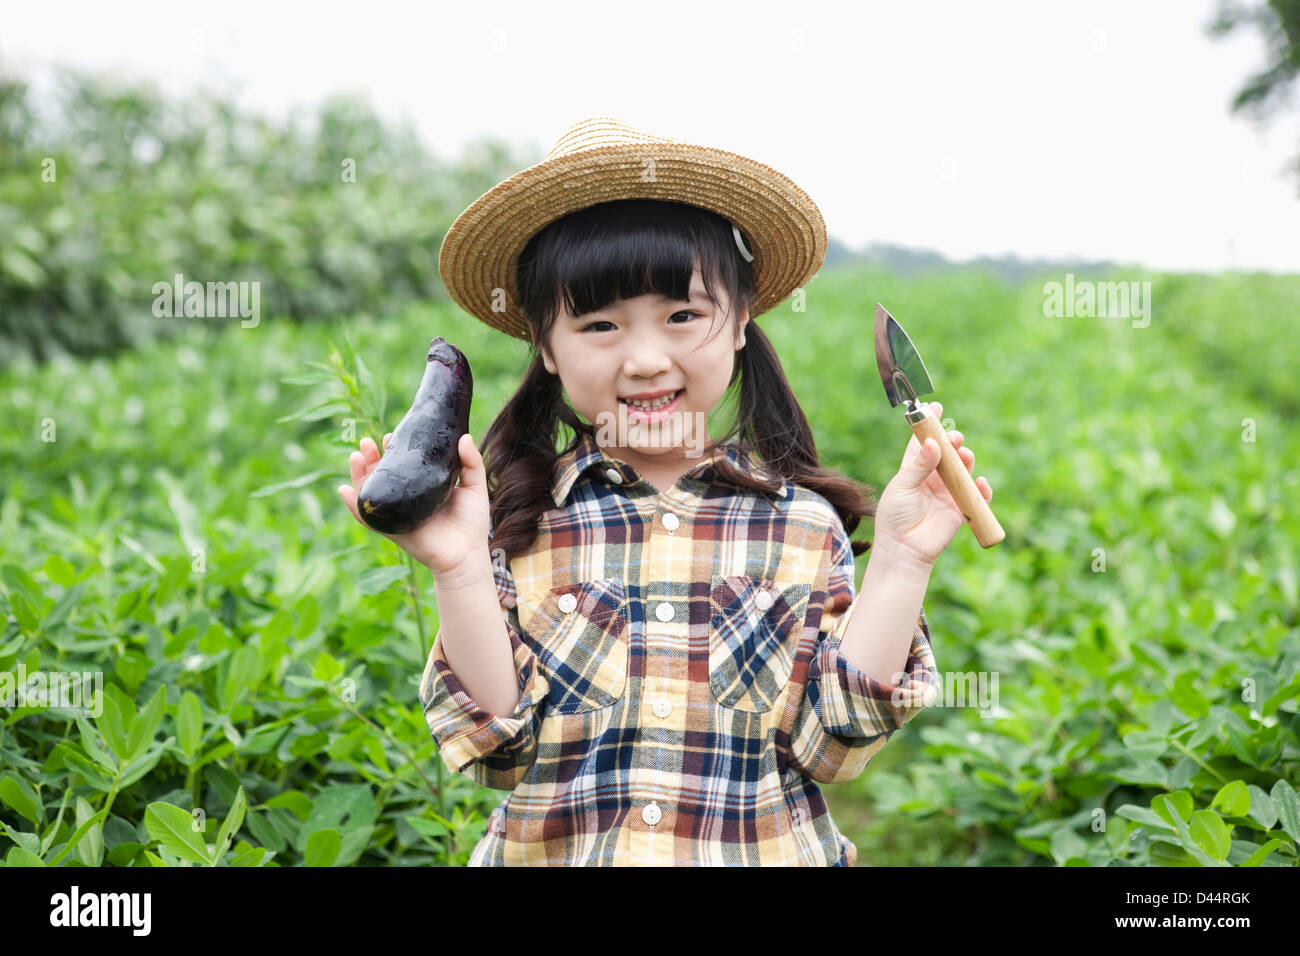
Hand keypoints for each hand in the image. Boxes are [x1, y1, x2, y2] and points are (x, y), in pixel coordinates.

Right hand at [338, 432, 490, 575]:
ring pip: (371, 492)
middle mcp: (406, 500)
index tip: (391, 435)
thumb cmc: (472, 523)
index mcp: (421, 488)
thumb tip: (464, 437)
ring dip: (359, 474)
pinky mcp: (391, 530)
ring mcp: (397, 515)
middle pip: (381, 475)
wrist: (467, 554)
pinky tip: (344, 490)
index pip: (403, 465)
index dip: (394, 450)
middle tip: (368, 442)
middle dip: (371, 457)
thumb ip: (472, 463)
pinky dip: (354, 505)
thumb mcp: (474, 487)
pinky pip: (367, 518)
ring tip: (356, 456)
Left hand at [872, 401, 993, 568]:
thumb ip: (919, 465)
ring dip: (966, 460)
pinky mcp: (960, 509)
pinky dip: (982, 489)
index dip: (929, 426)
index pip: (922, 443)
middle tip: (955, 438)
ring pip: (963, 470)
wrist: (904, 548)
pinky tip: (981, 483)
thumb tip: (933, 443)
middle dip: (952, 442)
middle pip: (947, 454)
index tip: (935, 407)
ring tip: (964, 456)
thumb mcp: (903, 486)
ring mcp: (947, 493)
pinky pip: (976, 496)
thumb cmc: (895, 516)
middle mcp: (931, 479)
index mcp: (913, 470)